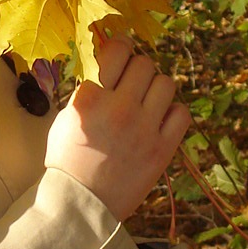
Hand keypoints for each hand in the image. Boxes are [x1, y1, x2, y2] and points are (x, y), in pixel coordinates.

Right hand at [44, 38, 189, 220]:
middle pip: (144, 64)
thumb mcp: (66, 117)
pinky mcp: (162, 149)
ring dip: (156, 88)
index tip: (122, 50)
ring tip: (146, 102)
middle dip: (138, 70)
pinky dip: (172, 112)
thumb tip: (107, 65)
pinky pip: (181, 113)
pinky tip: (159, 120)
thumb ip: (87, 90)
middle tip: (132, 83)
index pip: (117, 51)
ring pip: (166, 83)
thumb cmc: (68, 160)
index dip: (121, 45)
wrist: (81, 202)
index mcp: (91, 98)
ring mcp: (144, 128)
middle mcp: (120, 108)